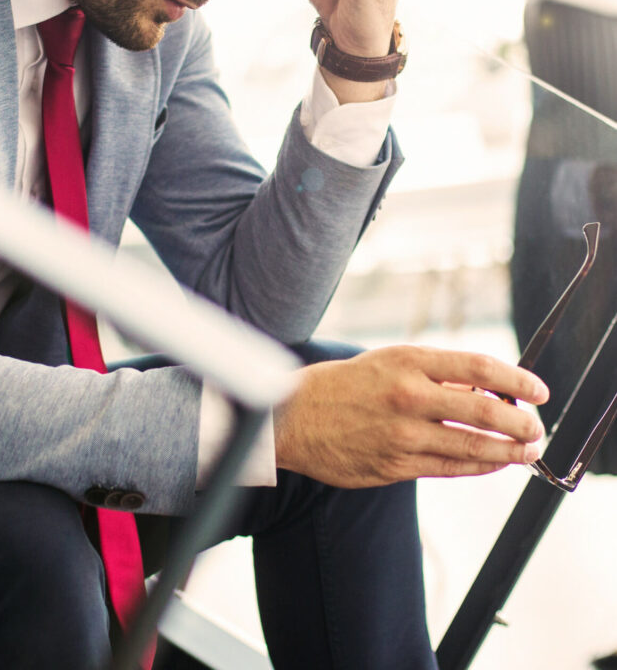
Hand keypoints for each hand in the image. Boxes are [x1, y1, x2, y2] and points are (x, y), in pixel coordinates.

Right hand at [272, 345, 548, 487]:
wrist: (291, 416)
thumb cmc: (341, 385)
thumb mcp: (386, 362)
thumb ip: (433, 374)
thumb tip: (483, 387)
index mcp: (406, 361)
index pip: (477, 366)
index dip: (516, 379)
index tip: (537, 389)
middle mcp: (407, 395)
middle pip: (483, 409)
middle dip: (521, 421)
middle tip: (537, 427)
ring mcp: (402, 434)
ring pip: (472, 446)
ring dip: (509, 450)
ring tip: (527, 450)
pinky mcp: (395, 466)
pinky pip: (450, 469)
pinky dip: (479, 466)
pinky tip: (494, 463)